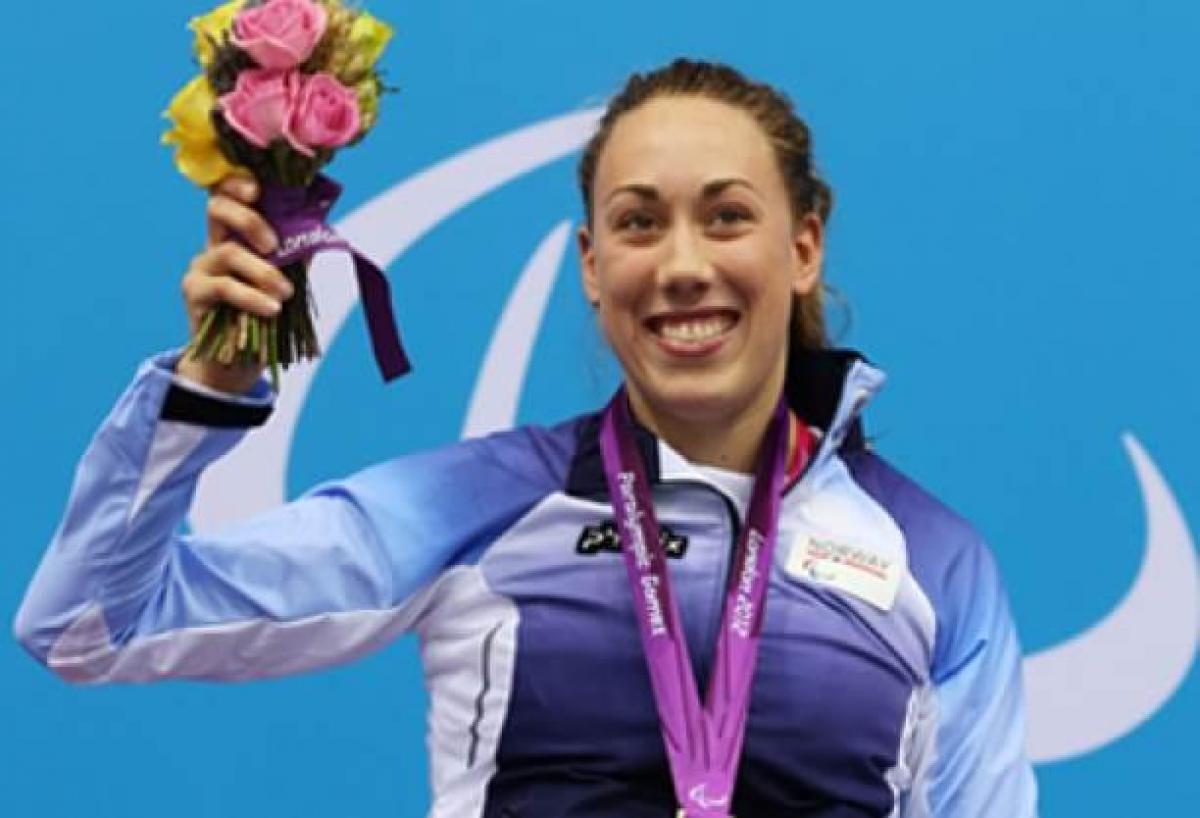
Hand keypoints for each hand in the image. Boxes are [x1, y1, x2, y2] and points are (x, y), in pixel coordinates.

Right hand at [176, 175, 293, 393]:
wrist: (242, 359)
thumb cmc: (269, 313)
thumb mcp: (290, 276)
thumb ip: (298, 248)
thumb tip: (320, 219)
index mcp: (238, 232)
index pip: (230, 192)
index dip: (239, 182)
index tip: (260, 190)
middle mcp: (215, 242)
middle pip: (217, 207)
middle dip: (249, 220)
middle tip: (274, 245)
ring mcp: (202, 265)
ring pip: (228, 252)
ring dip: (263, 272)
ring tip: (285, 294)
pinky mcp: (194, 292)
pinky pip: (224, 287)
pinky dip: (252, 297)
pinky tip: (272, 309)